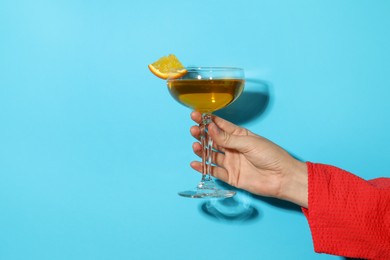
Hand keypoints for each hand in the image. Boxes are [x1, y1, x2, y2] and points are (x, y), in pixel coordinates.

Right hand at [190, 111, 307, 207]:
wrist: (282, 177)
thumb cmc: (271, 155)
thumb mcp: (249, 143)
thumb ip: (228, 138)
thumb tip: (210, 128)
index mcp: (239, 135)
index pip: (220, 125)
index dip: (207, 120)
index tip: (196, 115)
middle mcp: (233, 148)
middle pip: (213, 139)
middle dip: (202, 134)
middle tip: (193, 130)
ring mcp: (231, 162)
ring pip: (211, 155)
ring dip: (202, 150)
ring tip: (195, 146)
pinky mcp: (231, 176)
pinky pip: (214, 171)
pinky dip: (204, 168)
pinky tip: (195, 163)